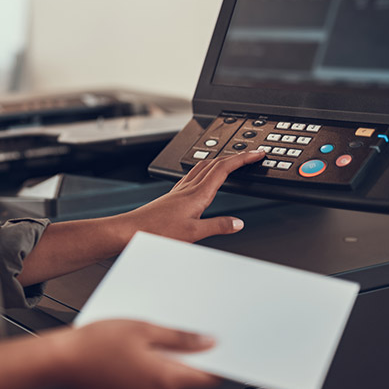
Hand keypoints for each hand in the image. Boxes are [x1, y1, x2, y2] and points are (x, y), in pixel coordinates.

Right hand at [51, 320, 219, 388]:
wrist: (61, 360)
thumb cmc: (96, 343)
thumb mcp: (143, 328)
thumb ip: (179, 337)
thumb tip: (207, 343)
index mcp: (163, 379)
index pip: (206, 378)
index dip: (219, 363)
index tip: (225, 350)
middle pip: (185, 376)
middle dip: (188, 354)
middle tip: (182, 329)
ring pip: (165, 378)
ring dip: (165, 358)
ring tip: (148, 334)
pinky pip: (148, 381)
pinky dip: (148, 365)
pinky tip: (134, 347)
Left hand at [120, 150, 264, 242]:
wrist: (131, 230)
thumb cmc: (157, 231)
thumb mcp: (193, 233)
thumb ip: (218, 226)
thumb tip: (238, 222)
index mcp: (198, 194)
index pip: (224, 169)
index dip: (242, 159)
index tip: (257, 154)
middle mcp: (189, 187)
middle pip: (216, 163)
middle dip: (236, 157)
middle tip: (251, 155)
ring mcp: (180, 190)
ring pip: (203, 167)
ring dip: (220, 160)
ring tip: (232, 161)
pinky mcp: (173, 195)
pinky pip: (193, 175)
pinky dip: (206, 171)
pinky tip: (203, 178)